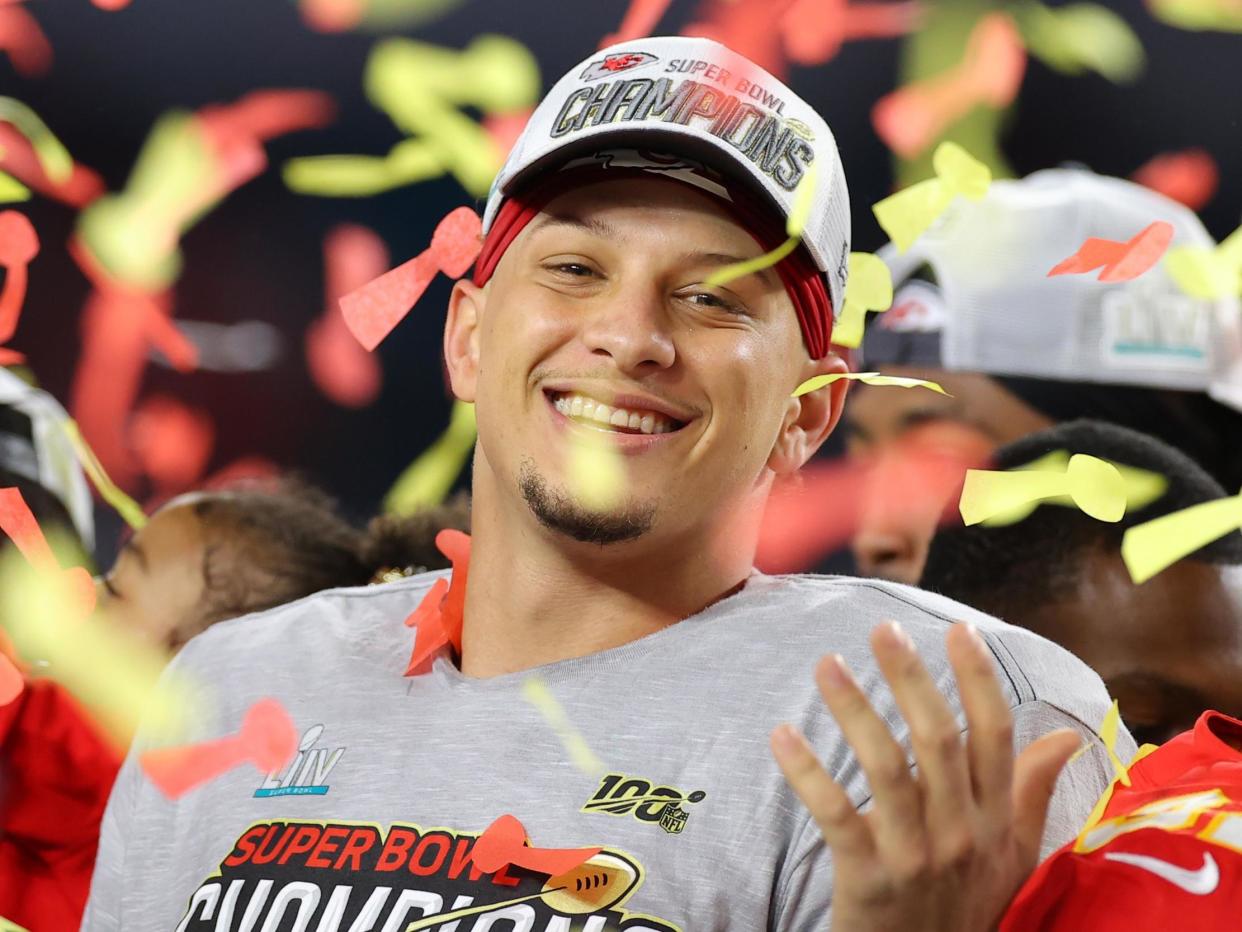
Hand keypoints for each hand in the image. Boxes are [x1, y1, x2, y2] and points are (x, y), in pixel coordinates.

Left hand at [770, 621, 1079, 931]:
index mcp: (996, 818)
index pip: (995, 735)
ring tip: (828, 663)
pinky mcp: (870, 879)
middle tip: (882, 628)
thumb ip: (1033, 792)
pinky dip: (808, 774)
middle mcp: (963, 832)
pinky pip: (837, 817)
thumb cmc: (969, 905)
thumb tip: (1067, 736)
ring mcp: (917, 857)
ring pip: (888, 768)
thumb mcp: (1014, 855)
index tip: (959, 629)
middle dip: (911, 678)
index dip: (978, 679)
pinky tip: (782, 735)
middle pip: (939, 739)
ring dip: (855, 710)